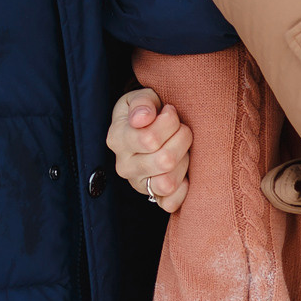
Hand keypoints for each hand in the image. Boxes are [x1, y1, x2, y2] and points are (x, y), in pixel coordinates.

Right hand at [108, 87, 190, 214]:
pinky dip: (183, 189)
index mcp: (117, 138)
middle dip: (182, 139)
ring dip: (183, 161)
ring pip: (168, 183)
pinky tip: (183, 171)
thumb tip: (142, 118)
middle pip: (164, 161)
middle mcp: (123, 165)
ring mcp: (137, 184)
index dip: (170, 122)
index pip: (149, 138)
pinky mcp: (152, 198)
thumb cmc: (149, 111)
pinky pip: (170, 203)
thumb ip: (143, 102)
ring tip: (181, 149)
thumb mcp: (143, 97)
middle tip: (182, 129)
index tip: (170, 112)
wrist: (150, 128)